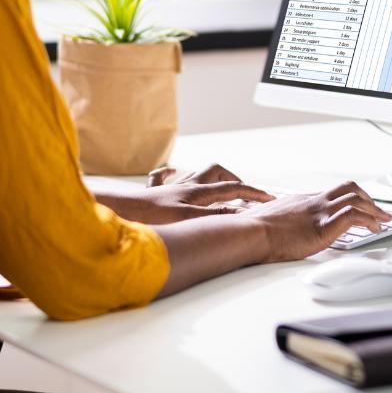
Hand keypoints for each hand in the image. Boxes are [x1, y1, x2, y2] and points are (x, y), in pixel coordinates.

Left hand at [95, 162, 272, 224]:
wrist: (120, 211)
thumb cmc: (150, 217)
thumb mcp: (188, 220)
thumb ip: (216, 217)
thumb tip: (241, 214)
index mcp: (197, 192)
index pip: (233, 189)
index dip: (254, 194)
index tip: (271, 199)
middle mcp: (186, 185)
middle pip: (216, 172)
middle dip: (233, 179)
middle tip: (243, 192)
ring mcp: (170, 187)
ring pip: (195, 173)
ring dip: (209, 177)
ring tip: (217, 187)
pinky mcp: (155, 193)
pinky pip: (164, 177)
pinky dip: (173, 175)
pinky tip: (174, 177)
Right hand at [243, 181, 391, 262]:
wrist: (250, 232)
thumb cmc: (253, 230)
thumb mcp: (269, 220)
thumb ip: (280, 222)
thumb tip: (275, 231)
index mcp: (302, 200)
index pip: (331, 193)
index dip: (349, 199)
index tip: (357, 207)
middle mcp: (314, 201)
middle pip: (348, 187)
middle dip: (367, 198)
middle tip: (378, 210)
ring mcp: (320, 212)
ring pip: (356, 198)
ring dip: (374, 209)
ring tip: (383, 220)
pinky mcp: (324, 226)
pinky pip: (354, 215)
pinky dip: (369, 220)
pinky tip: (374, 229)